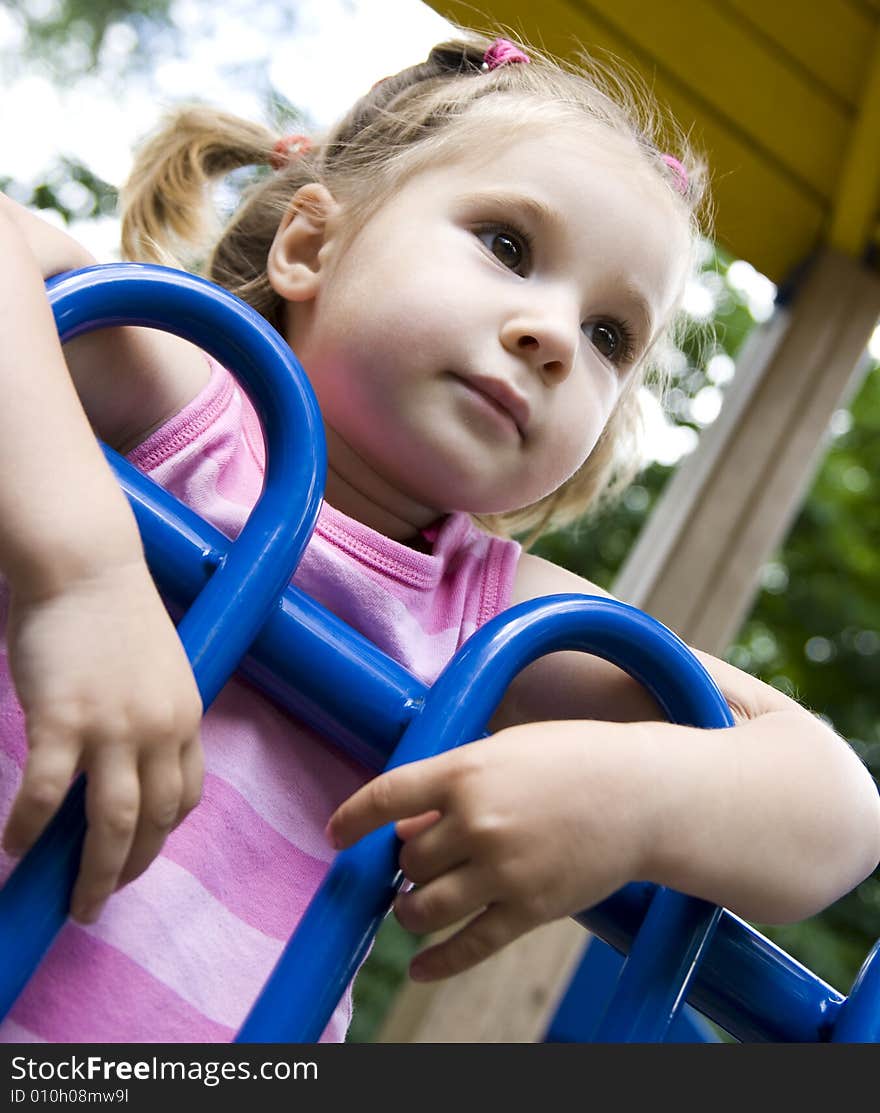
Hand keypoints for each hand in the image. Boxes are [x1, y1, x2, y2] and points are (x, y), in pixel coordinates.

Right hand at [3, 559, 203, 922]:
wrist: (85, 568)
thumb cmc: (114, 615)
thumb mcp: (159, 671)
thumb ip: (153, 717)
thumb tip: (133, 761)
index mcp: (185, 718)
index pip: (185, 796)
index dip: (163, 834)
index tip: (139, 851)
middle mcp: (158, 730)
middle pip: (153, 821)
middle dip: (130, 869)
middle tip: (101, 901)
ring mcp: (112, 727)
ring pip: (112, 822)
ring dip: (94, 873)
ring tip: (74, 903)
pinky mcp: (63, 719)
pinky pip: (48, 794)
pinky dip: (31, 828)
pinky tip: (15, 847)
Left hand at [327, 721, 649, 980]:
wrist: (645, 794)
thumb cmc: (575, 758)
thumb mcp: (508, 749)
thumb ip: (455, 784)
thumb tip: (408, 827)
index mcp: (466, 770)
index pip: (386, 796)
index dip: (352, 818)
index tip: (336, 834)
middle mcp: (477, 821)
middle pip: (409, 858)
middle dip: (408, 861)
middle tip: (423, 856)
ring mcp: (503, 869)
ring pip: (425, 906)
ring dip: (411, 910)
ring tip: (414, 905)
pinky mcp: (530, 909)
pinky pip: (468, 946)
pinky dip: (437, 962)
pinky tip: (421, 967)